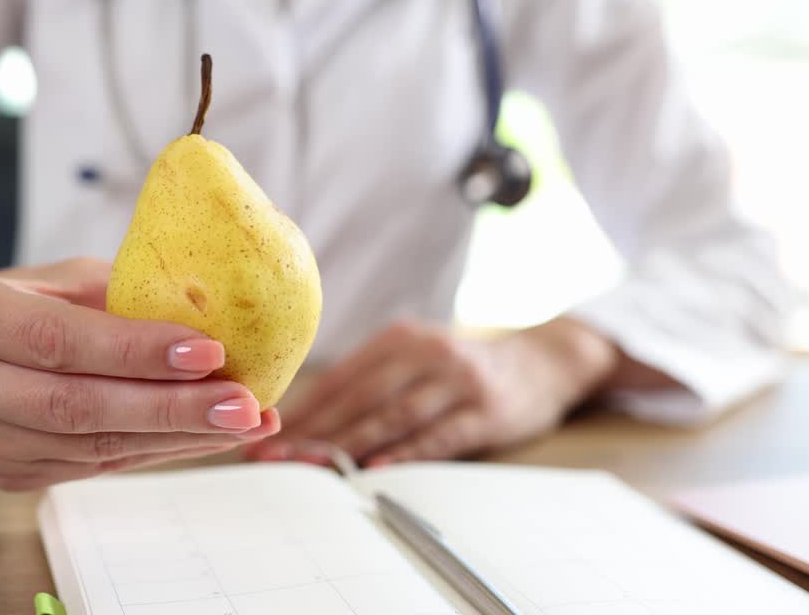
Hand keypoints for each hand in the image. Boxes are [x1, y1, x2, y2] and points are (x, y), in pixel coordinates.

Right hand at [0, 258, 279, 489]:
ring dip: (176, 439)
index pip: (57, 341)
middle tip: (243, 403)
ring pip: (91, 448)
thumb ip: (111, 295)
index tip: (208, 352)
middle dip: (171, 409)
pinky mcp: (5, 479)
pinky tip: (200, 438)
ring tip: (240, 422)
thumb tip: (205, 312)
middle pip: (77, 407)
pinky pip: (92, 468)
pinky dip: (153, 453)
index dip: (136, 352)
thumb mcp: (44, 281)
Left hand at [246, 318, 616, 467]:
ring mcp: (457, 380)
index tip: (263, 433)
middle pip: (358, 397)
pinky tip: (375, 470)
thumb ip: (371, 379)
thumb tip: (305, 417)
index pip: (339, 378)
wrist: (545, 359)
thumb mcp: (417, 356)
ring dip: (346, 445)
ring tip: (308, 466)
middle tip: (272, 456)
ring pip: (391, 416)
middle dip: (311, 429)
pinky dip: (405, 454)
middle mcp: (424, 352)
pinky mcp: (486, 410)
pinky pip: (439, 435)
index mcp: (398, 338)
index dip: (300, 408)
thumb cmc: (463, 367)